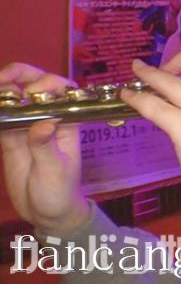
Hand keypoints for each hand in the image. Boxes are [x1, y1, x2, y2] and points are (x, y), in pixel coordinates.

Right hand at [0, 63, 89, 235]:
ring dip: (3, 89)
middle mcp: (47, 117)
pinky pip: (0, 118)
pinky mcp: (9, 137)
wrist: (46, 212)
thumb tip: (44, 124)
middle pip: (34, 85)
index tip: (32, 92)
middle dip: (19, 74)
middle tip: (3, 79)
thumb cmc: (60, 191)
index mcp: (67, 121)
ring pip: (13, 98)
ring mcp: (26, 125)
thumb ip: (46, 147)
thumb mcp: (55, 171)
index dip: (47, 84)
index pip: (61, 91)